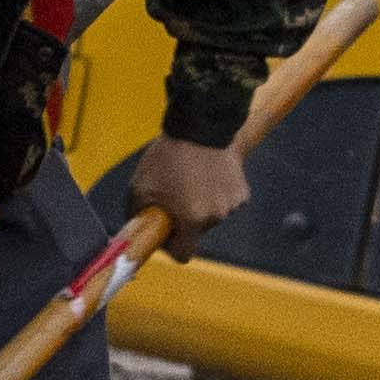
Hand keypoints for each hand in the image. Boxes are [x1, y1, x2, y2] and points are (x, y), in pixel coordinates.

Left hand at [134, 134, 250, 257]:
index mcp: (192, 219)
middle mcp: (216, 216)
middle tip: (174, 195)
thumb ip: (138, 217)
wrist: (199, 125)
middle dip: (186, 219)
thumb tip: (138, 233)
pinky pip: (226, 201)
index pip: (184, 254)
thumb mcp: (140, 188)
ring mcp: (232, 204)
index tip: (166, 231)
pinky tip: (208, 174)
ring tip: (191, 179)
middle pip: (197, 232)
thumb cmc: (167, 156)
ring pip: (212, 216)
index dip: (172, 246)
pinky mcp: (242, 191)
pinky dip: (217, 193)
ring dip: (202, 205)